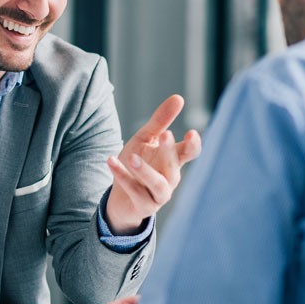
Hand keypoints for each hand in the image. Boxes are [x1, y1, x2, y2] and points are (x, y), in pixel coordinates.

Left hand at [105, 94, 201, 233]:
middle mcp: (170, 178)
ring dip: (146, 171)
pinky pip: (134, 191)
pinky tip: (111, 160)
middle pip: (174, 166)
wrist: (120, 196)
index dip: (193, 145)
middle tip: (166, 134)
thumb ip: (160, 121)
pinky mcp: (144, 206)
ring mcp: (159, 195)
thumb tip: (179, 97)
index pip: (190, 152)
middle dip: (169, 151)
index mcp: (173, 160)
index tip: (192, 133)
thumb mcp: (145, 138)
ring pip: (158, 184)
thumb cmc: (137, 163)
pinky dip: (123, 176)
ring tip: (132, 157)